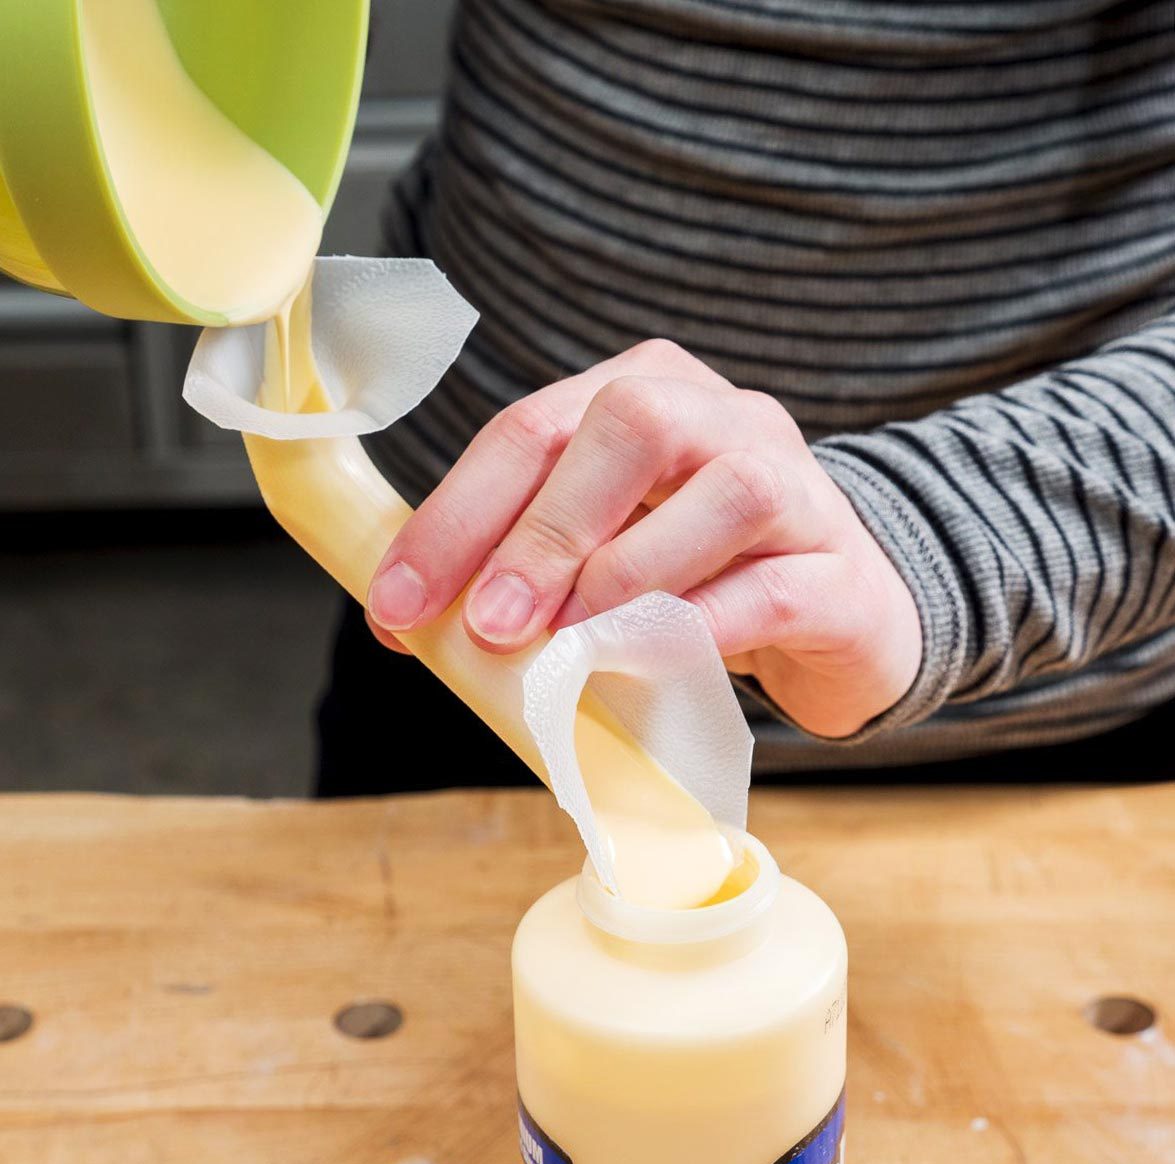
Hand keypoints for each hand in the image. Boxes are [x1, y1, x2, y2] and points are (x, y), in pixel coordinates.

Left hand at [367, 340, 920, 737]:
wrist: (837, 613)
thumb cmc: (698, 577)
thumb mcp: (600, 551)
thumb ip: (517, 565)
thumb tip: (406, 622)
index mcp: (646, 393)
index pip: (534, 427)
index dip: (458, 516)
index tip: (402, 603)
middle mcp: (724, 417)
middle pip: (629, 425)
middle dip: (544, 530)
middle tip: (492, 625)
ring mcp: (798, 486)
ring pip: (724, 493)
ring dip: (628, 574)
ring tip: (572, 646)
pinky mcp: (840, 572)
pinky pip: (774, 588)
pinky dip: (704, 627)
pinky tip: (655, 661)